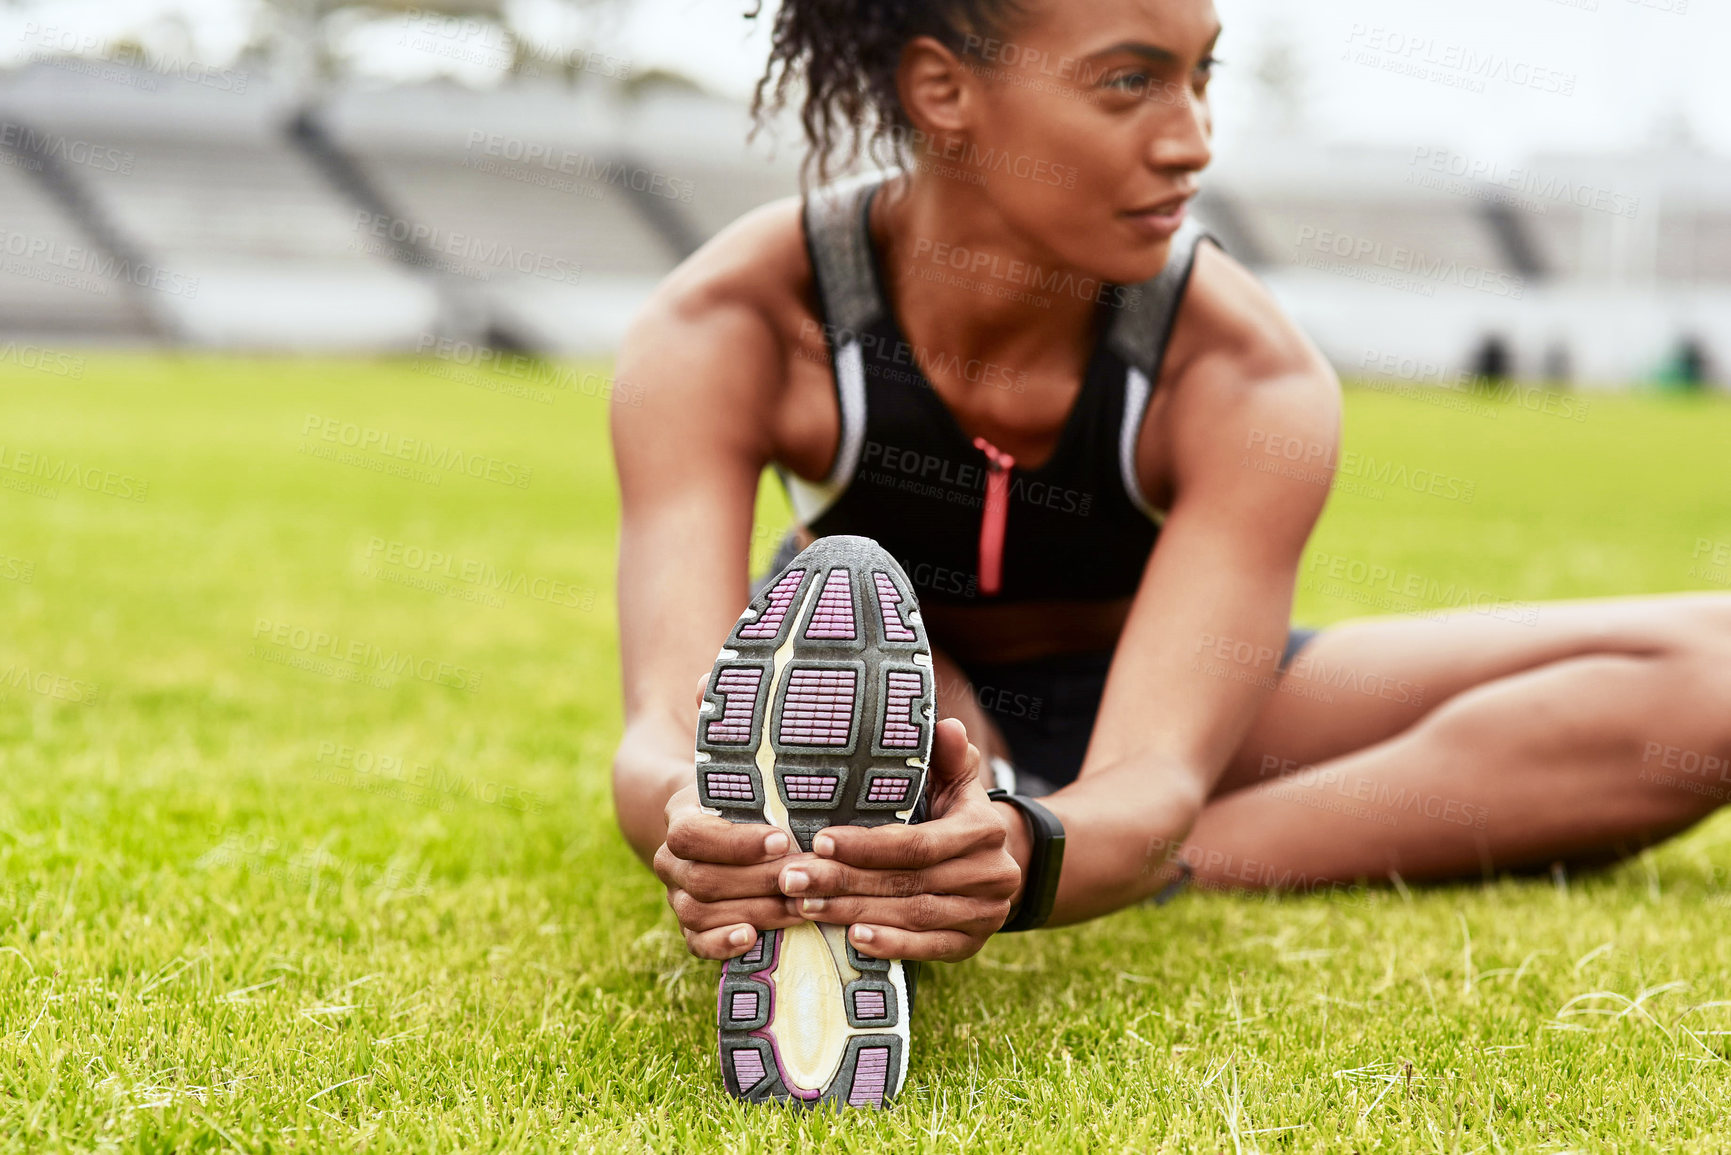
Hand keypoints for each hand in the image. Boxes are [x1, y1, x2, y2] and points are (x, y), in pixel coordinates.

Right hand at [654, 673, 804, 959]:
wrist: (705, 814)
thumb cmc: (735, 780)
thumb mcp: (734, 748)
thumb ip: (725, 715)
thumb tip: (707, 679)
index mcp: (681, 813)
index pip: (693, 834)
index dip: (734, 841)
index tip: (781, 838)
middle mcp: (671, 858)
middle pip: (702, 878)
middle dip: (755, 880)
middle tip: (805, 876)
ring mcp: (679, 892)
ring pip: (699, 911)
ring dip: (752, 911)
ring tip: (799, 907)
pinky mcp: (694, 921)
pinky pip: (693, 941)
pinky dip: (720, 944)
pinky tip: (754, 938)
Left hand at [776, 717, 1020, 961]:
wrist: (999, 862)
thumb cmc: (958, 813)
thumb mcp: (958, 780)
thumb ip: (949, 755)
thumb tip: (945, 727)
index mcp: (984, 829)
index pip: (917, 843)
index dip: (866, 846)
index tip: (819, 841)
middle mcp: (992, 874)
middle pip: (907, 882)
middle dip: (844, 881)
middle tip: (793, 879)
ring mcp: (985, 914)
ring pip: (912, 916)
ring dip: (855, 911)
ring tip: (806, 906)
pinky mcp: (973, 944)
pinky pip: (930, 948)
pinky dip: (891, 945)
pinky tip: (852, 938)